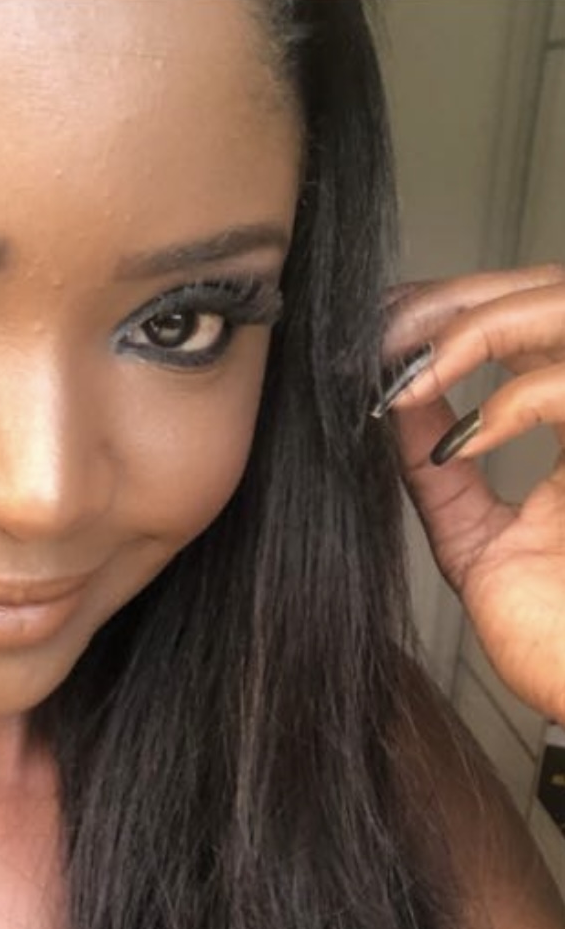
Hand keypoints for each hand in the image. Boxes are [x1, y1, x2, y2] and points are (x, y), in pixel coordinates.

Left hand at [379, 264, 564, 722]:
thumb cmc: (551, 635)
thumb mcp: (478, 538)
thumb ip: (441, 473)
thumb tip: (397, 405)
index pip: (536, 323)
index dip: (459, 307)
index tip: (384, 326)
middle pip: (554, 293)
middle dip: (453, 302)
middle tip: (380, 336)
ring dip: (475, 327)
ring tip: (405, 373)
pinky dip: (511, 397)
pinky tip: (458, 434)